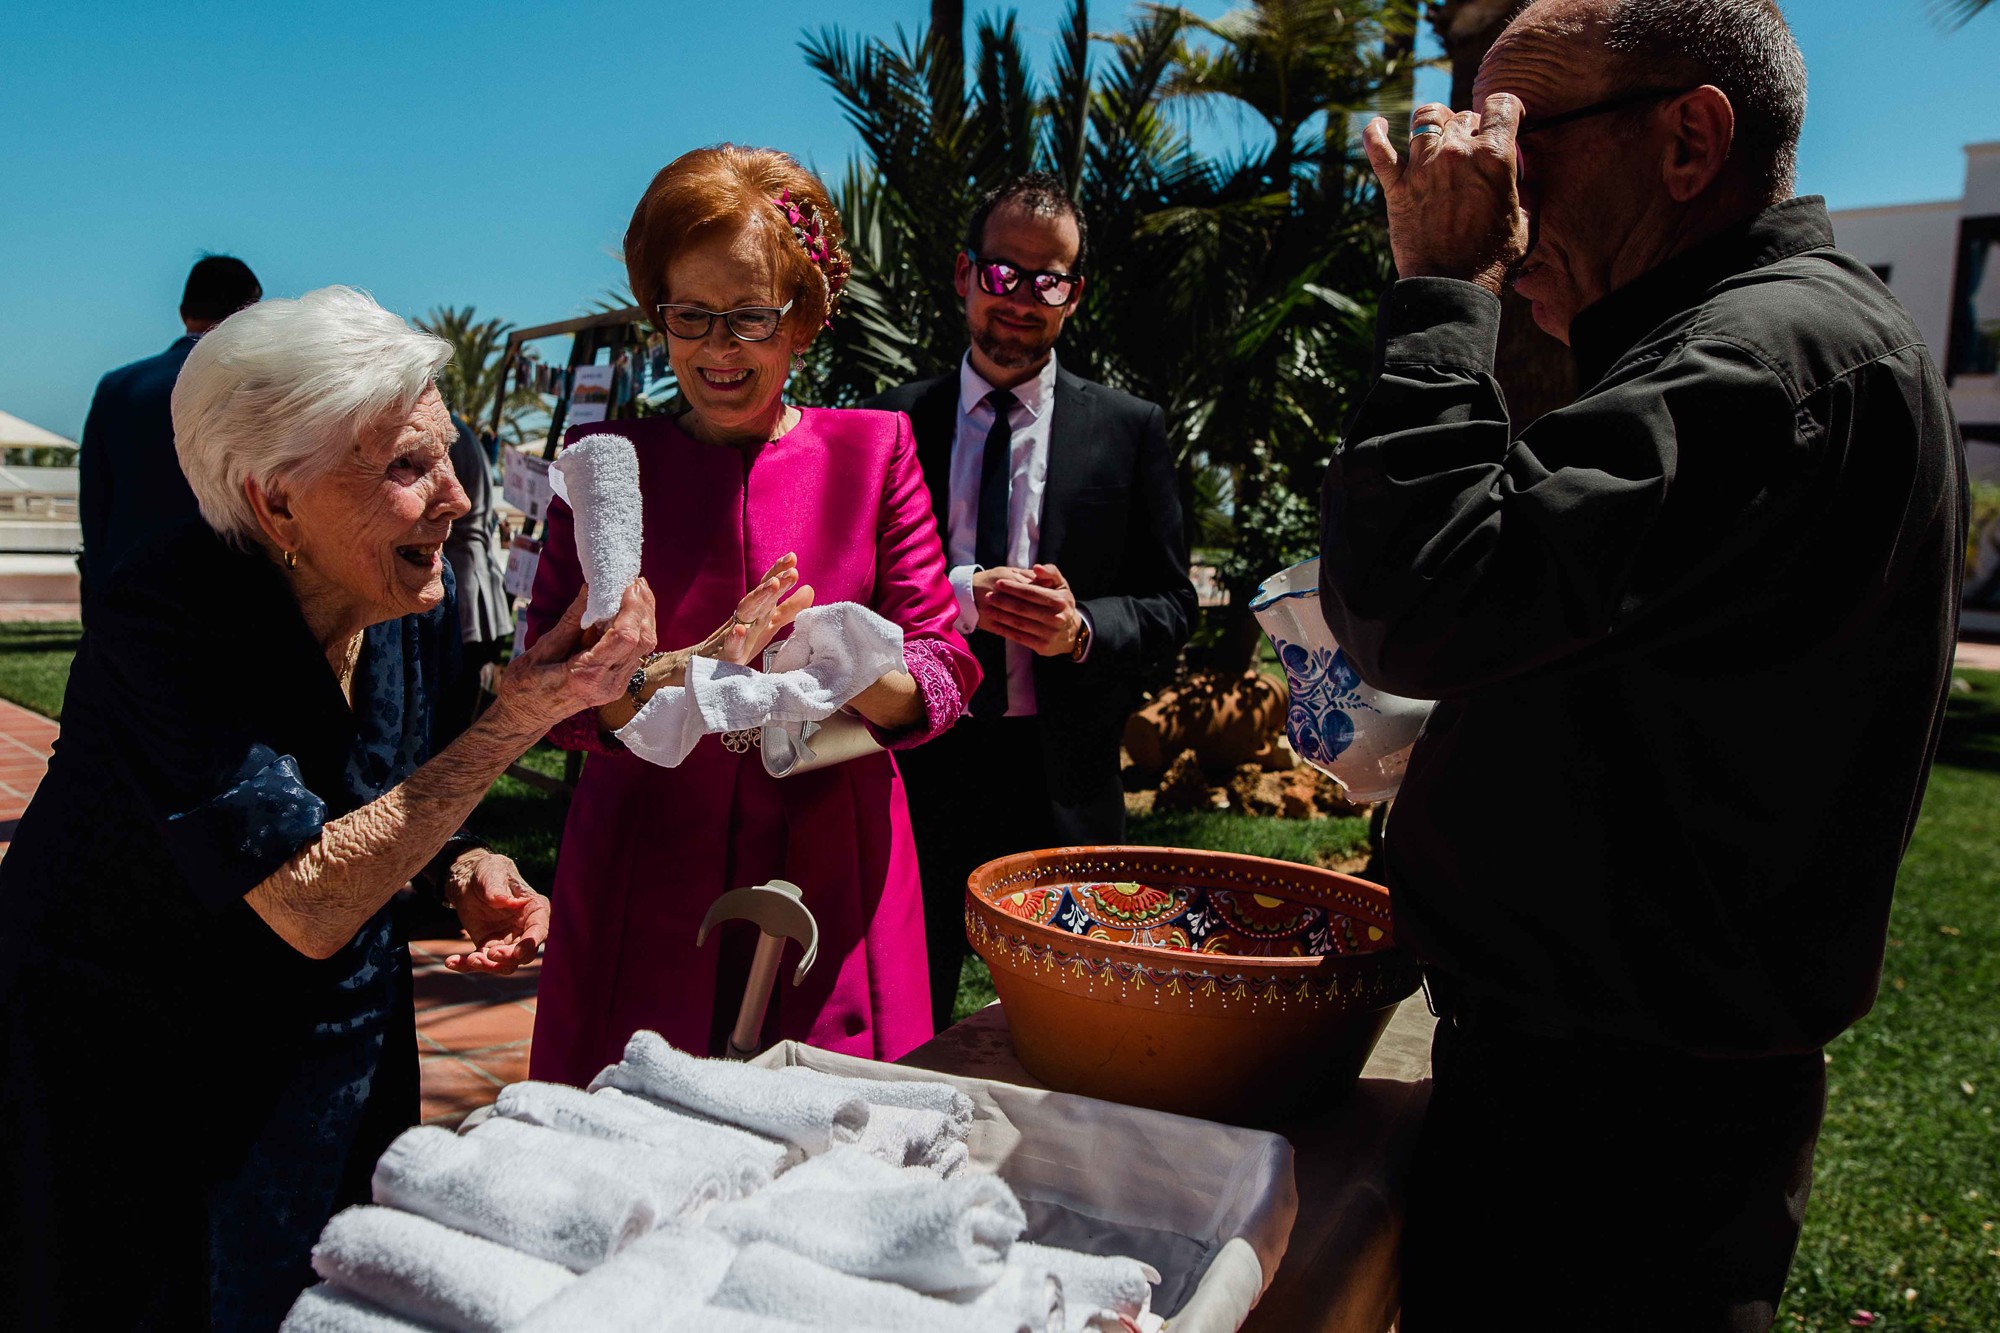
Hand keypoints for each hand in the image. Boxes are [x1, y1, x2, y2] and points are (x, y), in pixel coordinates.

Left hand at [442, 850, 548, 973]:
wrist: (468, 879)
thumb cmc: (488, 870)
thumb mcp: (492, 871)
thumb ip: (496, 885)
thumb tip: (501, 900)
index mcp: (534, 909)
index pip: (539, 930)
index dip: (531, 943)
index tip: (519, 953)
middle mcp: (524, 929)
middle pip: (523, 954)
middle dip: (508, 958)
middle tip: (489, 954)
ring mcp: (507, 941)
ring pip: (504, 964)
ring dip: (488, 966)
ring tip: (470, 960)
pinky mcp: (487, 946)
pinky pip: (480, 961)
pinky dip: (466, 965)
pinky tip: (451, 961)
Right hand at [492, 578, 656, 732]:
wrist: (526, 717)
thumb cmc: (525, 686)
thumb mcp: (541, 649)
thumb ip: (570, 621)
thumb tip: (590, 589)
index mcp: (587, 675)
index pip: (625, 639)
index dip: (633, 608)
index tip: (629, 584)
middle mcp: (608, 683)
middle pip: (643, 641)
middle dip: (644, 608)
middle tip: (635, 582)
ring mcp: (616, 686)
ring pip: (645, 647)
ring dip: (644, 616)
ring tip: (634, 591)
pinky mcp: (617, 683)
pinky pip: (636, 653)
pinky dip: (636, 628)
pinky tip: (627, 612)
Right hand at [703, 553, 815, 666]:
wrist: (712, 663)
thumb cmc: (744, 641)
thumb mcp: (769, 623)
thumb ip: (789, 608)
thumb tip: (809, 589)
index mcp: (759, 610)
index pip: (769, 587)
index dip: (780, 572)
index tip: (792, 557)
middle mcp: (747, 616)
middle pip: (760, 595)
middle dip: (775, 581)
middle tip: (792, 571)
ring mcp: (735, 633)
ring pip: (745, 612)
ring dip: (758, 598)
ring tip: (773, 586)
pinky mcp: (728, 654)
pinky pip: (730, 645)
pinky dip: (734, 637)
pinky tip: (740, 631)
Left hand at [982, 563, 1082, 656]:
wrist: (1072, 633)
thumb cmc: (1061, 604)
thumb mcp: (1061, 585)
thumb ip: (1050, 572)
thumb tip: (1036, 568)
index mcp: (1059, 600)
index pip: (1031, 593)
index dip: (1013, 588)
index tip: (998, 584)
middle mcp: (1056, 618)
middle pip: (1023, 608)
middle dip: (1003, 601)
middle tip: (988, 596)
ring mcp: (1049, 634)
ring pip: (1019, 623)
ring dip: (1000, 616)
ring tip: (987, 609)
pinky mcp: (1042, 646)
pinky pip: (1019, 637)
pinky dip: (1004, 630)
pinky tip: (993, 624)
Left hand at [1362, 94, 1529, 293]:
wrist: (1451, 288)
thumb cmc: (1493, 261)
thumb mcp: (1527, 223)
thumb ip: (1527, 191)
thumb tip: (1524, 178)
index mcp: (1493, 157)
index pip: (1502, 105)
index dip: (1507, 108)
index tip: (1508, 119)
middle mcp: (1455, 154)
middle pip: (1463, 116)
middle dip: (1472, 126)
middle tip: (1474, 146)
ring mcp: (1422, 168)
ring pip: (1424, 120)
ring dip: (1434, 122)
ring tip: (1438, 133)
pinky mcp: (1396, 187)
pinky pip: (1378, 150)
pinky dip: (1375, 134)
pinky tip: (1378, 126)